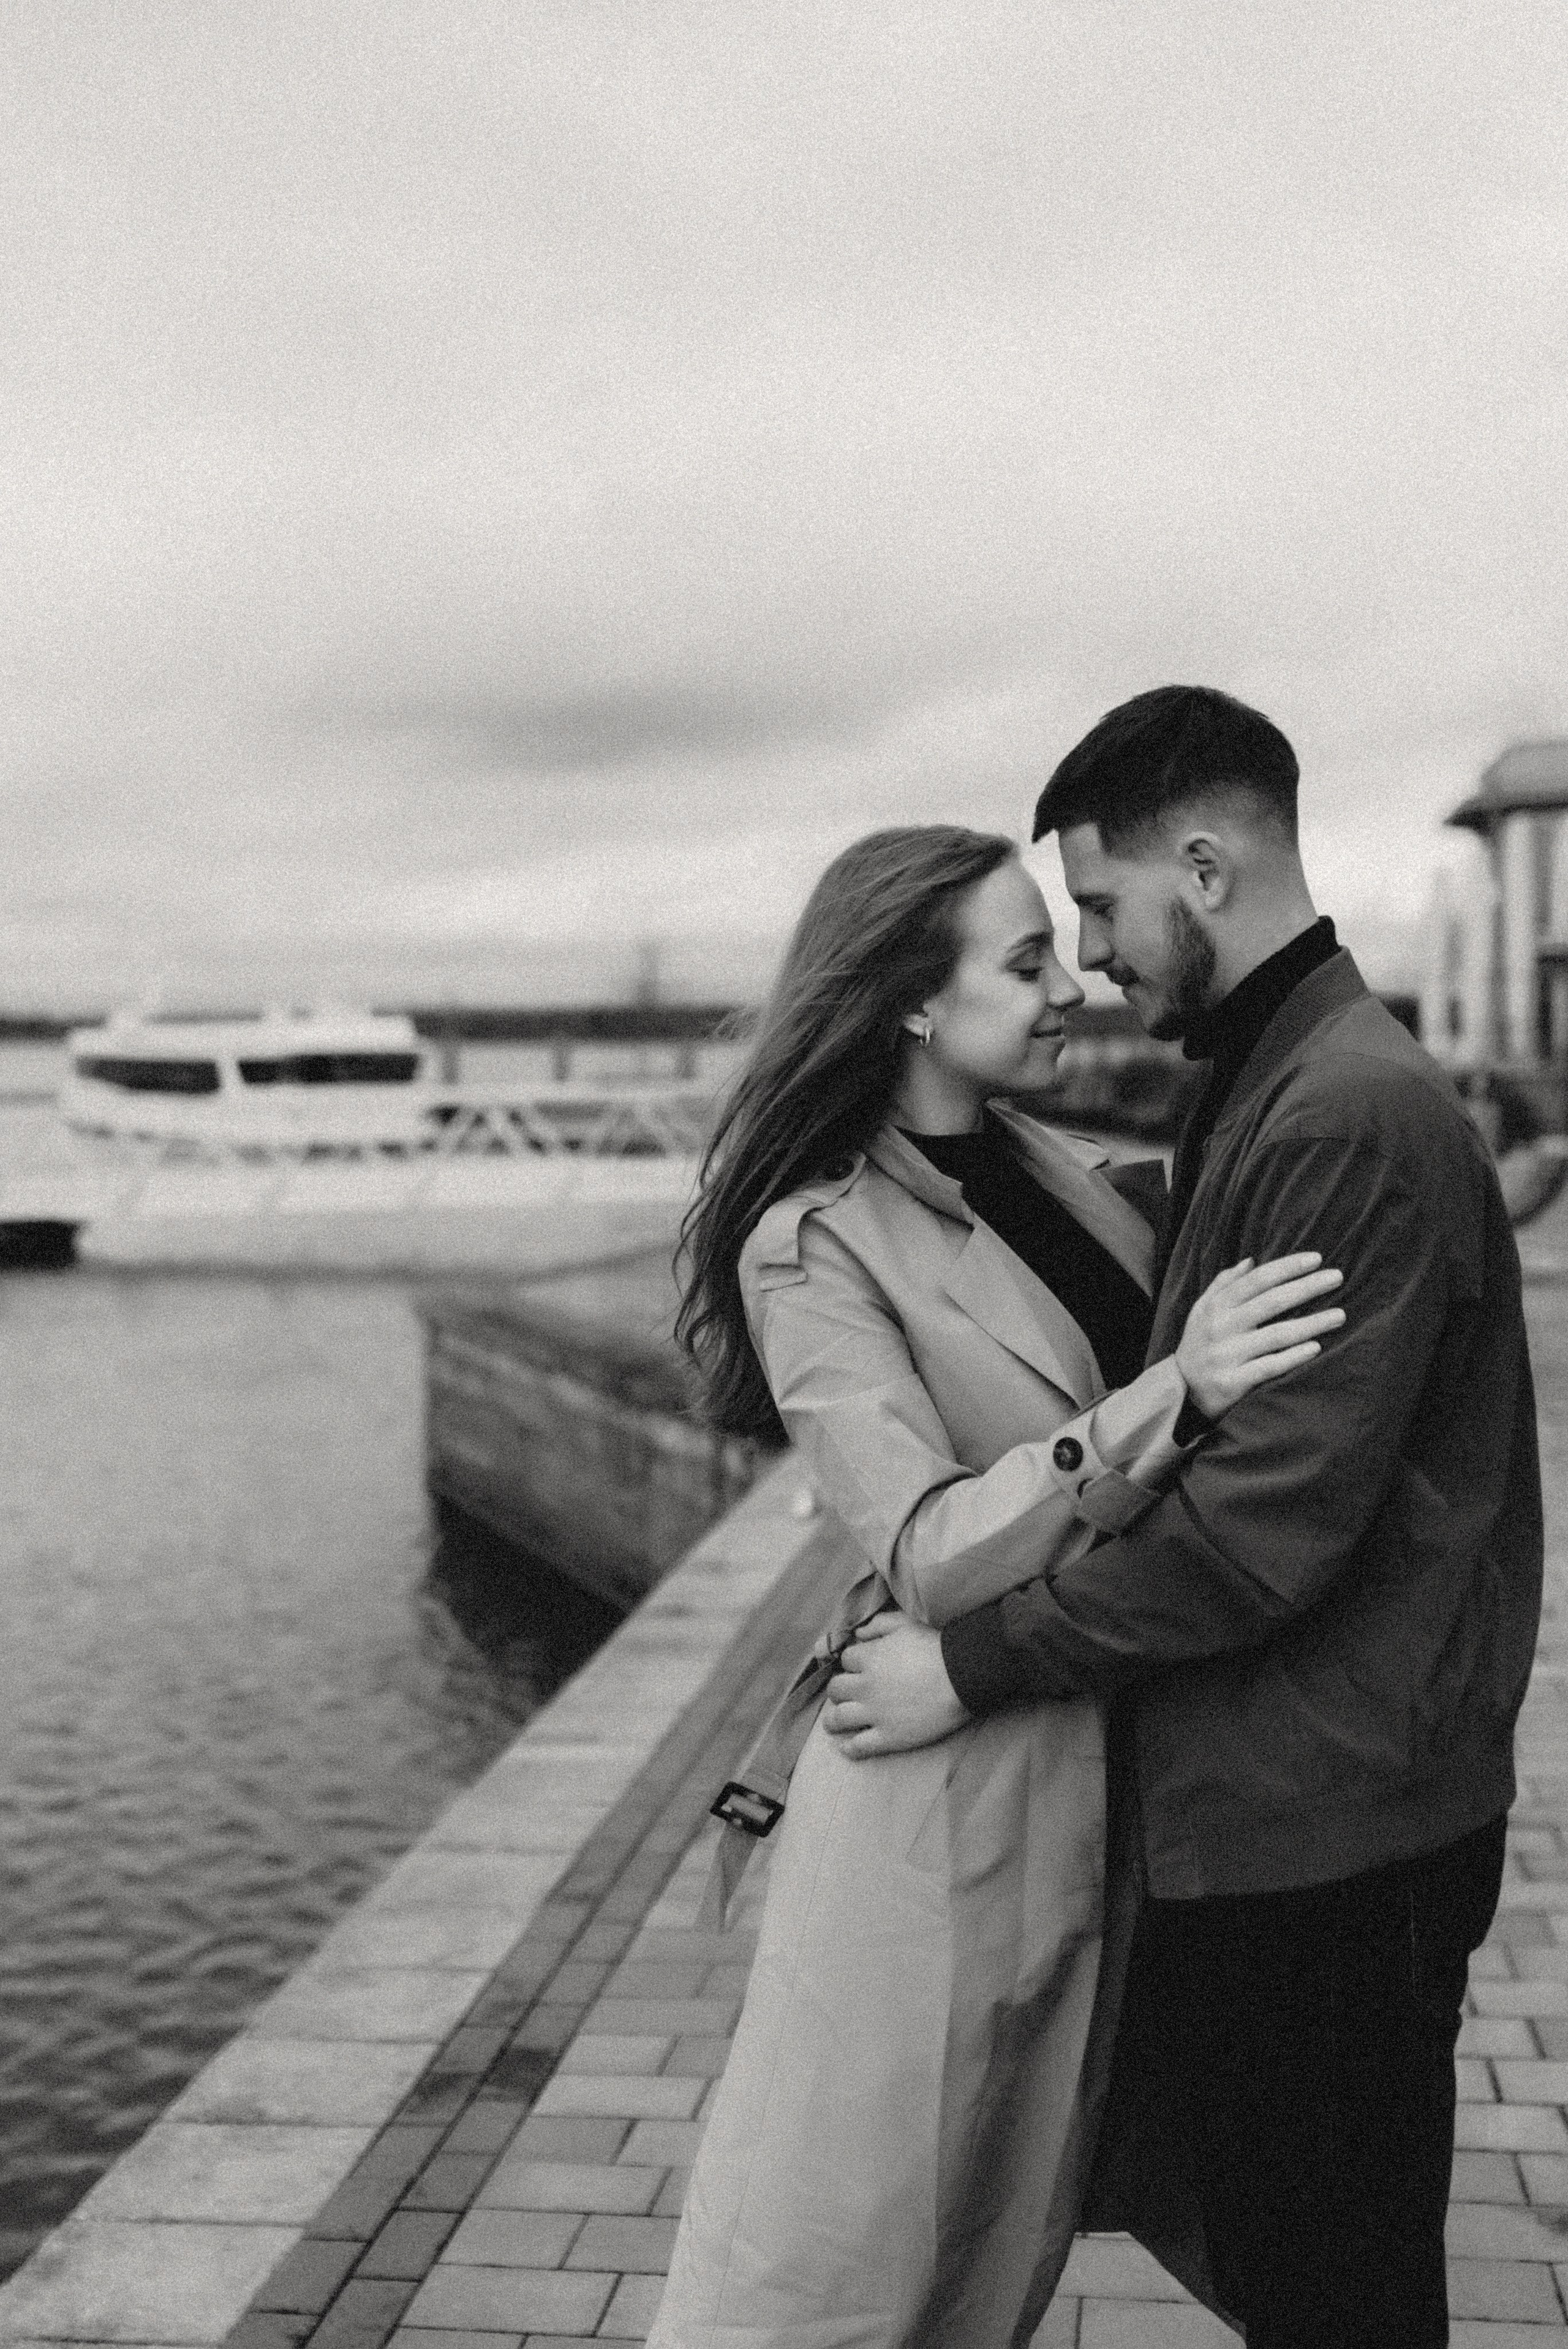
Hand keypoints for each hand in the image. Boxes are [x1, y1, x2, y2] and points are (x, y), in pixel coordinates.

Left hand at [822, 1611, 970, 1757]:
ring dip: (833, 1720)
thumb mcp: (904, 1623)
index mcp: (868, 1658)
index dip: (852, 1663)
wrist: (960, 1677)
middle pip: (835, 1689)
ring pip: (838, 1719)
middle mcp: (864, 1687)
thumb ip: (877, 1625)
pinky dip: (849, 1748)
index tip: (858, 1668)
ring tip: (834, 1723)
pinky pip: (859, 1746)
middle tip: (845, 1694)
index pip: (845, 1660)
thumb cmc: (934, 1648)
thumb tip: (859, 1634)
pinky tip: (847, 1747)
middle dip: (838, 1690)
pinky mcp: (888, 1736)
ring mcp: (875, 1714)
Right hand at [1175, 1252, 1344, 1420]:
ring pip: (1276, 1335)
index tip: (1316, 1258)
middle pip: (1271, 1302)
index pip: (1256, 1280)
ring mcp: (1226, 1355)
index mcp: (1216, 1306)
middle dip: (1307, 1287)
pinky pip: (1269, 1367)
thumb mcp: (1202, 1311)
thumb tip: (1251, 1260)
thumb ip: (1224, 1284)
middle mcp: (1220, 1327)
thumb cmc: (1199, 1344)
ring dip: (1311, 1323)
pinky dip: (1293, 1356)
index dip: (1287, 1267)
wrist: (1181, 1391)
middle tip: (1337, 1277)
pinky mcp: (1232, 1382)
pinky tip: (1316, 1347)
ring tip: (1339, 1315)